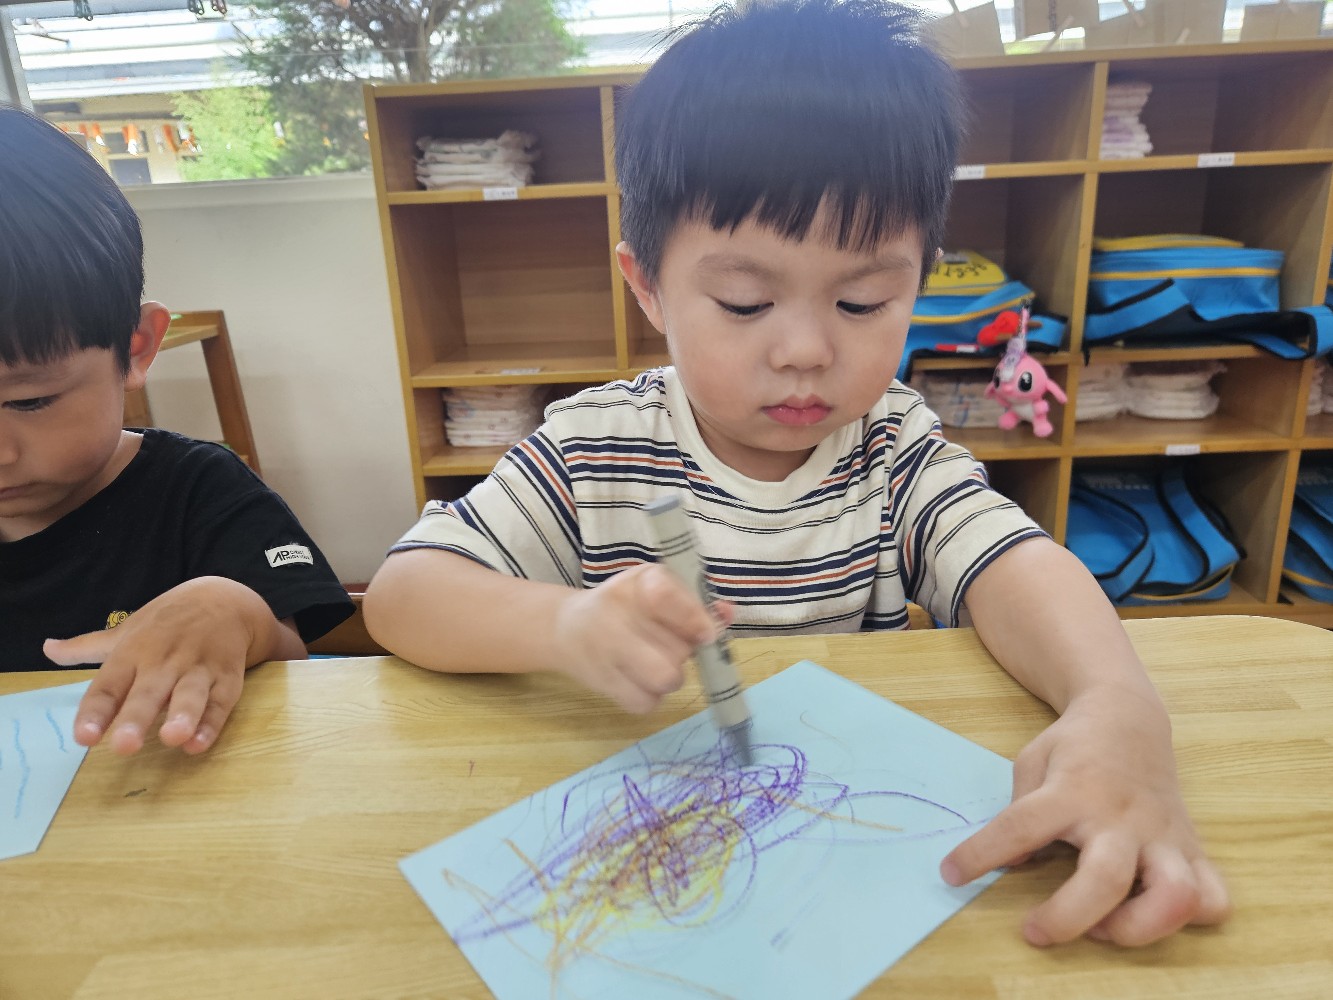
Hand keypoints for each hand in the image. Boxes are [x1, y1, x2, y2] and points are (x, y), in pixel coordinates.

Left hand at [44, 577, 286, 755]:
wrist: (224, 599)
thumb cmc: (168, 622)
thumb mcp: (127, 630)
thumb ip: (87, 647)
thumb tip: (47, 649)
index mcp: (134, 652)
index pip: (109, 685)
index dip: (96, 712)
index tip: (84, 738)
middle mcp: (164, 661)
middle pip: (149, 692)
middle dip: (137, 717)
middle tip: (125, 746)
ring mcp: (198, 668)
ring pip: (190, 694)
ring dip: (183, 715)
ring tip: (173, 738)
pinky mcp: (228, 676)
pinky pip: (221, 701)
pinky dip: (212, 723)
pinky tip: (200, 742)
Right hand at [551, 564, 728, 713]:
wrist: (569, 627)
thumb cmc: (626, 604)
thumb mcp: (658, 586)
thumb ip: (695, 600)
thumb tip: (728, 613)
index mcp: (638, 582)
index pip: (666, 598)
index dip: (694, 619)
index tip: (705, 634)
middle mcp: (616, 613)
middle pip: (677, 649)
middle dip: (684, 651)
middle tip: (668, 643)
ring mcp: (605, 650)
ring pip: (665, 679)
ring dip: (671, 675)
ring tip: (655, 661)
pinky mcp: (602, 683)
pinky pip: (646, 702)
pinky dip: (651, 696)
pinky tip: (640, 679)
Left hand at [940, 684, 1230, 946]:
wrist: (1129, 717)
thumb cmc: (1073, 746)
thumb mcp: (1032, 763)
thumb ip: (1020, 810)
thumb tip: (1014, 865)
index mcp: (1072, 791)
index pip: (1021, 826)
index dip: (981, 855)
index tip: (951, 875)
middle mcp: (1120, 816)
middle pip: (1105, 877)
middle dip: (1069, 916)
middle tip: (1034, 929)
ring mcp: (1162, 835)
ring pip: (1175, 894)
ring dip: (1140, 926)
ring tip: (1104, 927)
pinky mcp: (1192, 847)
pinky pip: (1213, 897)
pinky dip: (1192, 918)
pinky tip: (1154, 913)